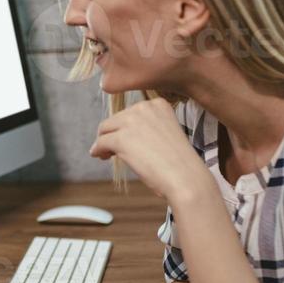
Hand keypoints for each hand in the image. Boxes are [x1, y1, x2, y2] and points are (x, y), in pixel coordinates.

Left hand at [89, 98, 211, 204]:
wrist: (185, 178)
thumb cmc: (179, 163)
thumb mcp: (165, 134)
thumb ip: (146, 128)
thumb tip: (118, 133)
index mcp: (158, 104)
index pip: (131, 112)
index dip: (126, 127)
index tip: (129, 140)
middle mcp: (144, 107)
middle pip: (116, 119)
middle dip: (113, 134)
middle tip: (114, 151)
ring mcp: (132, 121)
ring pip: (105, 129)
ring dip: (104, 142)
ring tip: (107, 155)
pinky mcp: (121, 138)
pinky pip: (101, 142)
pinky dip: (98, 150)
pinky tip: (101, 157)